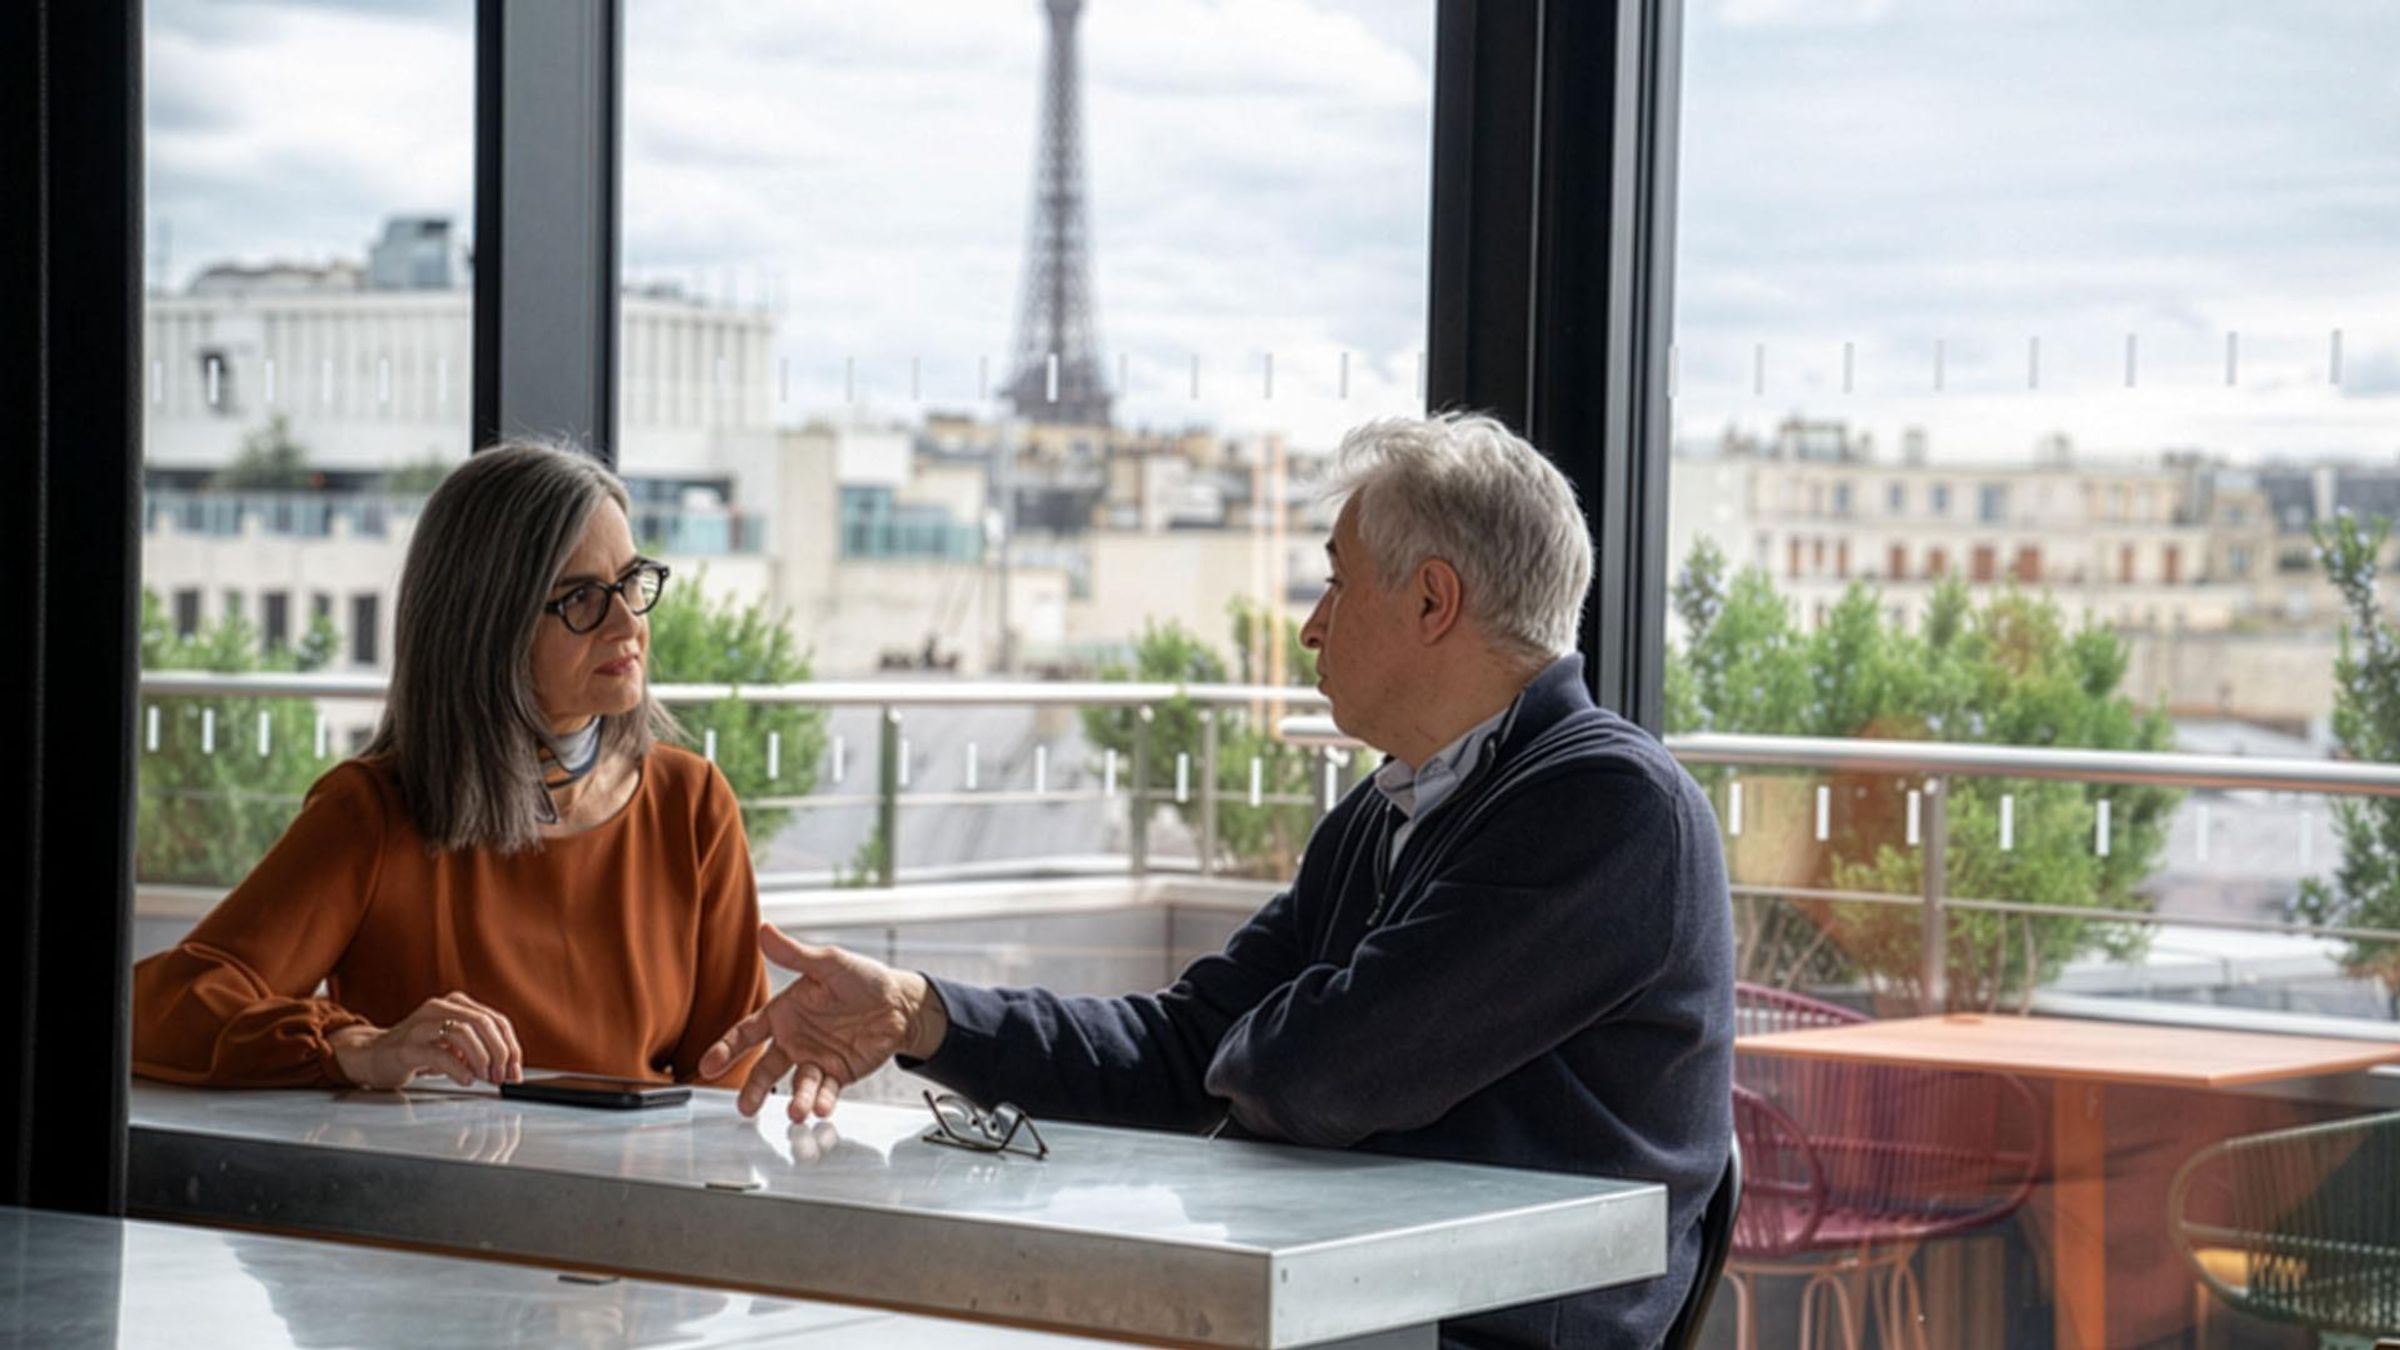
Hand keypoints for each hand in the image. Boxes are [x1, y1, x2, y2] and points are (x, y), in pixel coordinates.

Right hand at [329, 991, 524, 1088]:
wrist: (372, 1055)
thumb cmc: (416, 1050)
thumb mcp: (454, 1045)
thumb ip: (479, 1049)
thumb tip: (509, 1068)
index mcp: (456, 1004)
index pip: (497, 1020)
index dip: (511, 1047)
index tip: (515, 1071)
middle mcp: (439, 1008)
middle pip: (483, 1023)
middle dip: (499, 1053)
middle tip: (502, 1076)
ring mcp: (421, 1025)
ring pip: (463, 1032)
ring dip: (481, 1058)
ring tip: (484, 1077)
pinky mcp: (406, 1046)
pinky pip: (438, 1053)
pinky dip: (458, 1068)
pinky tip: (465, 1079)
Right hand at [699, 925, 946, 1120]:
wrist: (900, 1003)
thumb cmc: (862, 978)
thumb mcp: (828, 963)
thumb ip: (795, 955)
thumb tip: (764, 930)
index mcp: (784, 1013)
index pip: (747, 1033)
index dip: (726, 1048)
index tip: (708, 1065)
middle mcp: (794, 1040)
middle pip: (766, 1069)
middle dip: (753, 1088)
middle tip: (745, 1107)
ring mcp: (815, 1059)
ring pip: (798, 1085)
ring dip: (797, 1100)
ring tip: (797, 1112)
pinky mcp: (838, 1074)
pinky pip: (826, 1091)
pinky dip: (823, 1100)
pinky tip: (822, 1107)